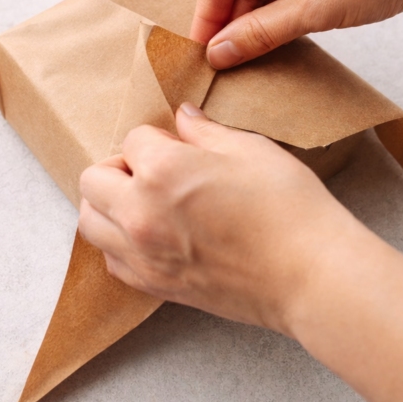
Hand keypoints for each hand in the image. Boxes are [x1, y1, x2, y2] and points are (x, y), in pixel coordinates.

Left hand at [77, 103, 357, 333]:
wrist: (312, 277)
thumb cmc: (289, 211)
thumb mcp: (251, 150)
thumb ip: (205, 131)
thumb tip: (183, 117)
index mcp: (162, 171)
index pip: (132, 140)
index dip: (157, 139)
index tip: (179, 147)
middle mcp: (139, 212)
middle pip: (93, 179)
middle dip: (118, 168)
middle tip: (152, 172)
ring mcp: (142, 253)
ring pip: (90, 222)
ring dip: (107, 205)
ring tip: (141, 202)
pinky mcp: (153, 284)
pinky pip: (110, 260)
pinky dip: (119, 244)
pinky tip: (149, 236)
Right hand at [192, 0, 402, 68]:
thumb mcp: (315, 8)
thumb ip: (260, 33)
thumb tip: (220, 52)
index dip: (207, 17)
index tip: (202, 51)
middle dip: (232, 20)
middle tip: (227, 60)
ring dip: (256, 18)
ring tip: (253, 52)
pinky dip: (278, 8)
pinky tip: (277, 34)